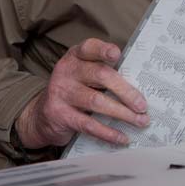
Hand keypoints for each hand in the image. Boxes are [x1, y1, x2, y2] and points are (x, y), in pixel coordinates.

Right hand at [15, 38, 148, 148]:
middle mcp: (67, 71)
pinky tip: (122, 138)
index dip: (103, 50)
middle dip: (126, 91)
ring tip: (140, 121)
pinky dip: (108, 132)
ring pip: (97, 102)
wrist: (42, 115)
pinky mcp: (59, 114)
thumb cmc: (75, 91)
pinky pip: (88, 124)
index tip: (117, 55)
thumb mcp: (85, 76)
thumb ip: (106, 74)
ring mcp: (61, 92)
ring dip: (122, 113)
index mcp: (76, 57)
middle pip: (100, 75)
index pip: (89, 48)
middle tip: (142, 105)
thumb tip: (141, 88)